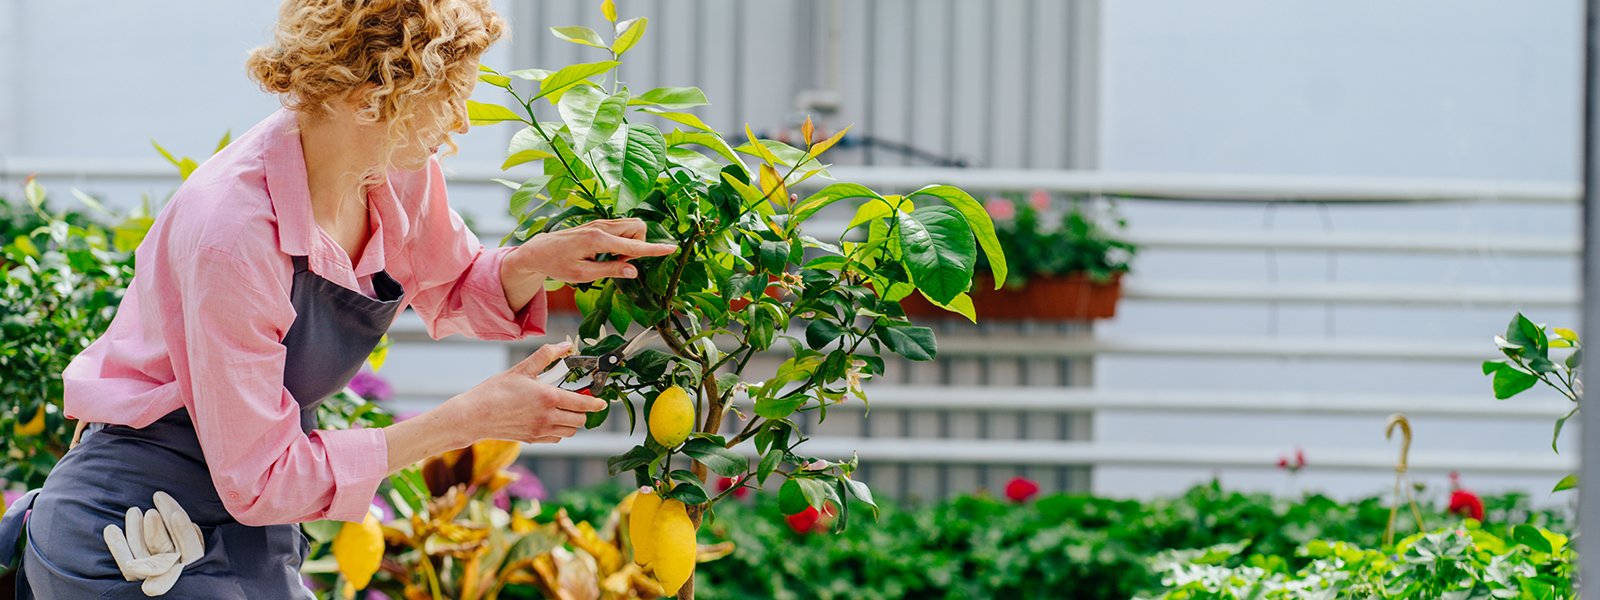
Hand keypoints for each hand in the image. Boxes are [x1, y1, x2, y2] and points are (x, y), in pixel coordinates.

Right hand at [458, 342, 606, 443]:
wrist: (474, 416)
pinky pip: (556, 438)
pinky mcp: (533, 439)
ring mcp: (540, 431)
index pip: (582, 403)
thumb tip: (565, 345)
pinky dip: (559, 430)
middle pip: (580, 420)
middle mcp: (548, 417)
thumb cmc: (495, 390)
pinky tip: (549, 418)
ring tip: (563, 408)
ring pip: (569, 431)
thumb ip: (546, 356)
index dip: (596, 403)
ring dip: (572, 421)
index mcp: (548, 398)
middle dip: (583, 411)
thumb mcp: (522, 368)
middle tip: (577, 400)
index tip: (602, 402)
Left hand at [513, 218, 677, 282]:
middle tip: (620, 263)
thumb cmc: (558, 264)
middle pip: (638, 228)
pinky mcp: (599, 224)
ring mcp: (601, 223)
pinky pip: (623, 228)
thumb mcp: (583, 274)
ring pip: (632, 227)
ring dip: (631, 244)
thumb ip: (610, 270)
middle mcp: (602, 226)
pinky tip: (608, 253)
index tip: (671, 248)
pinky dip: (623, 241)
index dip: (654, 249)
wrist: (540, 250)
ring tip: (612, 259)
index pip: (634, 244)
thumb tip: (634, 270)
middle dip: (639, 245)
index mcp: (598, 239)